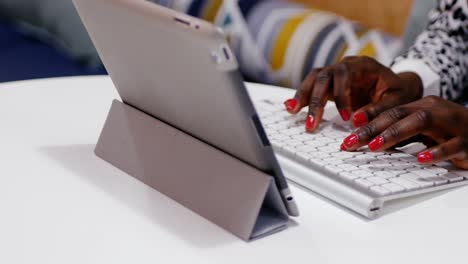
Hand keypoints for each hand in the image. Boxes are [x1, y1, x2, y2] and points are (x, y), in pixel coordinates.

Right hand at [283, 56, 422, 131]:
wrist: (396, 87)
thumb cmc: (398, 92)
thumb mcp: (396, 101)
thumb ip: (378, 110)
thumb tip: (357, 121)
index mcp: (363, 65)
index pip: (344, 75)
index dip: (341, 96)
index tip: (346, 117)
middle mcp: (345, 66)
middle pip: (323, 77)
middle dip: (315, 101)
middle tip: (312, 124)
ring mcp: (335, 74)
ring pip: (313, 79)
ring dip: (302, 96)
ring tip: (292, 111)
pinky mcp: (329, 84)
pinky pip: (311, 87)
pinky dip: (302, 97)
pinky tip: (291, 107)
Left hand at [341, 96, 467, 168]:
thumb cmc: (450, 131)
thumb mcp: (421, 130)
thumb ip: (399, 134)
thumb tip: (370, 142)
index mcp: (421, 107)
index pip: (389, 112)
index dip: (367, 121)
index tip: (347, 133)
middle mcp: (434, 111)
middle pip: (399, 115)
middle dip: (372, 129)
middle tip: (351, 142)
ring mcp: (451, 124)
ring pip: (422, 122)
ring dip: (396, 134)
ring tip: (376, 146)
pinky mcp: (467, 142)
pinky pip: (451, 145)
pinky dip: (436, 152)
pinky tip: (420, 159)